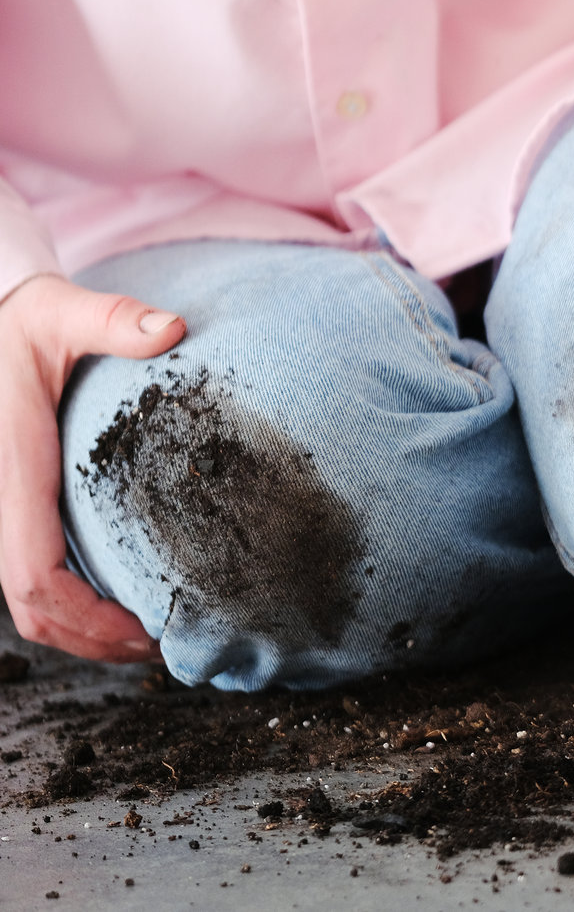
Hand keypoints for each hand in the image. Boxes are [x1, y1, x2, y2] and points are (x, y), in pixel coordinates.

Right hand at [0, 274, 185, 661]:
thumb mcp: (60, 312)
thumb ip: (113, 320)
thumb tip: (171, 329)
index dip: (81, 615)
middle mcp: (8, 500)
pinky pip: (44, 573)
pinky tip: (129, 599)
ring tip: (152, 635)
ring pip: (32, 602)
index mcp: (17, 472)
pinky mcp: (28, 506)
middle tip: (162, 646)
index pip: (32, 573)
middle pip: (32, 608)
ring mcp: (15, 508)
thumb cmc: (22, 319)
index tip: (140, 630)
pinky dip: (81, 604)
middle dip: (91, 640)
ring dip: (86, 631)